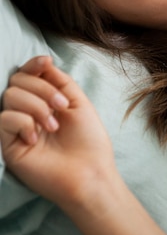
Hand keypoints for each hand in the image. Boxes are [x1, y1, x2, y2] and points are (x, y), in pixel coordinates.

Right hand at [0, 56, 116, 207]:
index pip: (27, 74)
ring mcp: (17, 129)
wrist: (90, 173)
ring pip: (10, 96)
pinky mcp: (8, 146)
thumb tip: (43, 62)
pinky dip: (24, 122)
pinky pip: (4, 119)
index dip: (33, 64)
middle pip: (17, 81)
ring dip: (36, 105)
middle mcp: (27, 112)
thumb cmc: (88, 140)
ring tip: (53, 126)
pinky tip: (36, 138)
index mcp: (44, 101)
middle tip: (61, 106)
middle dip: (42, 88)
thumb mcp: (78, 101)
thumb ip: (59, 80)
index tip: (46, 61)